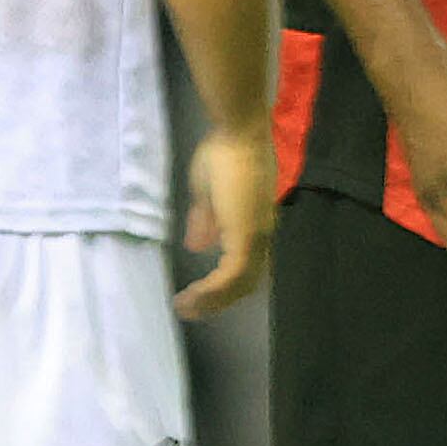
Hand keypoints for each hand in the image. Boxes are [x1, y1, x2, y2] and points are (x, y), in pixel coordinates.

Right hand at [173, 123, 277, 316]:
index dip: (225, 286)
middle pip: (245, 282)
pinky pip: (230, 276)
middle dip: (217, 301)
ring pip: (239, 284)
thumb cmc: (222, 154)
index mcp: (254, 226)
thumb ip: (206, 221)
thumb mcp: (208, 194)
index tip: (198, 294)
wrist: (236, 135)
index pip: (246, 266)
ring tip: (185, 308)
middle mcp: (261, 236)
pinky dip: (211, 291)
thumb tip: (199, 245)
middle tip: (190, 310)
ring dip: (211, 300)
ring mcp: (256, 237)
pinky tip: (190, 296)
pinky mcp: (246, 237)